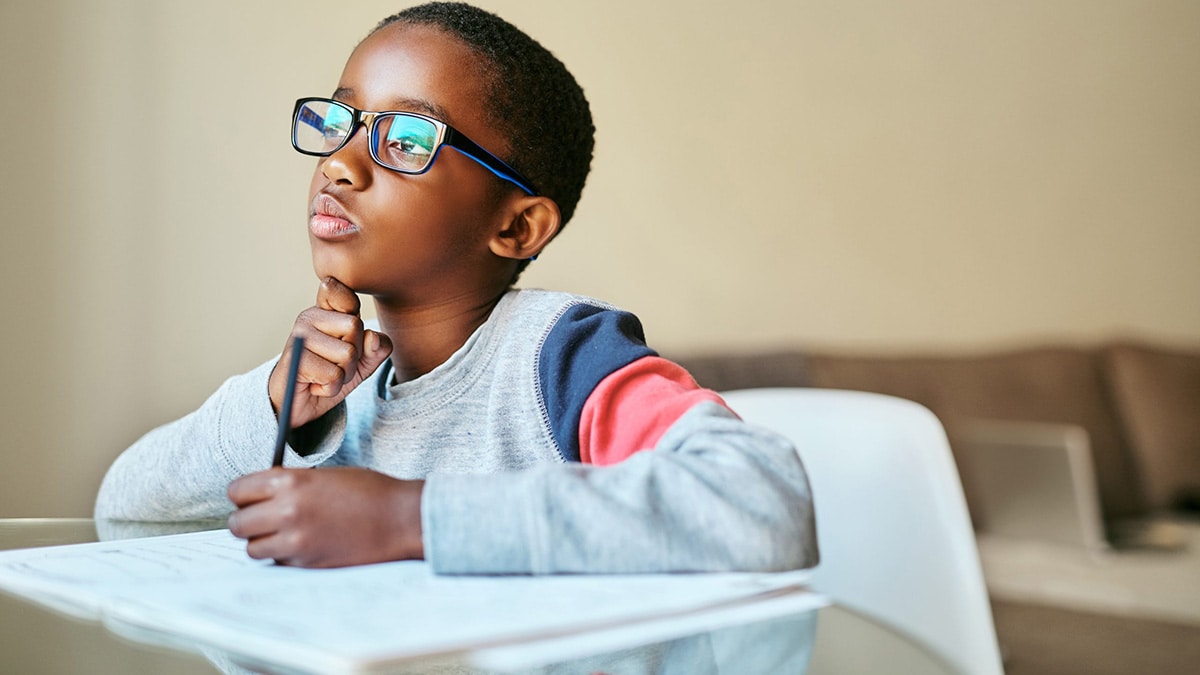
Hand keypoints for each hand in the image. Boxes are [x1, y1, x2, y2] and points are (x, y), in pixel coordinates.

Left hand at [226, 467, 424, 566]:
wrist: (400, 519)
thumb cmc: (368, 492)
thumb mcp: (323, 475)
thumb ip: (289, 483)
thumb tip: (260, 495)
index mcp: (290, 482)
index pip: (237, 491)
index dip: (243, 494)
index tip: (249, 498)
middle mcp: (287, 512)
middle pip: (237, 524)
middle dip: (246, 521)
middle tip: (261, 519)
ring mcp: (295, 542)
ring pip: (252, 548)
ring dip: (262, 542)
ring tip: (283, 534)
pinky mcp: (306, 564)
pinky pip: (277, 563)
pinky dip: (284, 556)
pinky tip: (304, 545)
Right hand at [269, 277, 392, 428]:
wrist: (299, 405)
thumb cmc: (330, 376)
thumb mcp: (362, 362)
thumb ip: (377, 348)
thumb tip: (373, 337)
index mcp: (326, 310)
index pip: (345, 294)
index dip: (352, 312)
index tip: (344, 333)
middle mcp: (310, 317)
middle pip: (355, 327)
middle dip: (354, 356)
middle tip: (334, 365)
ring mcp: (300, 336)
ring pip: (348, 354)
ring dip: (343, 375)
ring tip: (324, 376)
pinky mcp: (295, 359)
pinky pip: (334, 375)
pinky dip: (331, 388)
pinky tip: (315, 385)